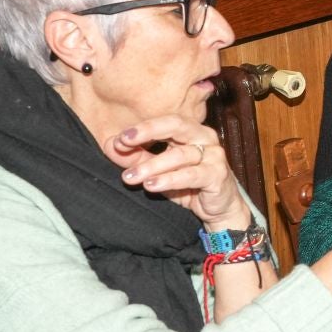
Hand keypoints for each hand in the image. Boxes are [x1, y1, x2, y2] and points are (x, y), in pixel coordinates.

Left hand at [110, 115, 245, 227]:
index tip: (119, 139)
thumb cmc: (189, 185)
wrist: (219, 209)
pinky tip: (151, 185)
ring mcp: (214, 155)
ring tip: (131, 177)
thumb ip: (138, 157)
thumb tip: (111, 145)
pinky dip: (169, 180)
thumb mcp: (158, 171)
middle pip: (176, 125)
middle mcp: (205, 137)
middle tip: (124, 141)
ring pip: (180, 155)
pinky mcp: (218, 175)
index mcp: (190, 131)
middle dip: (148, 131)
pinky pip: (191, 175)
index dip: (142, 127)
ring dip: (152, 166)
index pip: (165, 121)